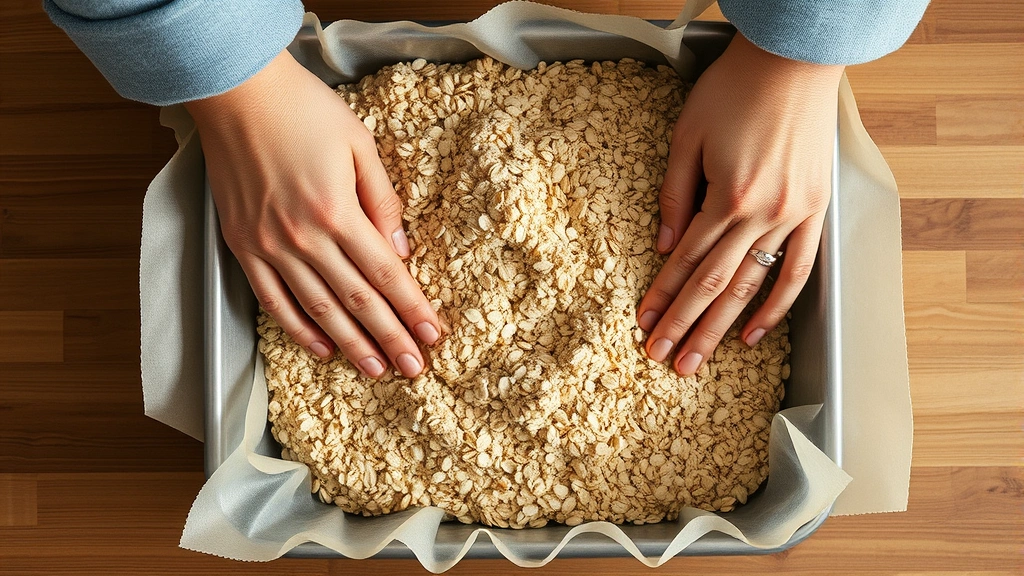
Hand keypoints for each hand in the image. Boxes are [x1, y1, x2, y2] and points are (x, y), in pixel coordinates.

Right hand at [185, 50, 440, 378]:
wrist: (234, 92)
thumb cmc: (303, 109)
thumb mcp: (359, 144)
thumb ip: (383, 200)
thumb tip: (401, 252)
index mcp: (337, 210)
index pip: (385, 274)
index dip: (412, 309)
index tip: (433, 337)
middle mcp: (303, 236)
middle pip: (357, 301)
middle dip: (390, 338)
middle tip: (413, 369)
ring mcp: (269, 246)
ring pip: (318, 309)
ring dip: (350, 344)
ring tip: (376, 371)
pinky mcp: (242, 246)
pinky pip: (272, 299)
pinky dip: (298, 329)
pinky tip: (321, 349)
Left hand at [637, 33, 842, 374]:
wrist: (794, 62)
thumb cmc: (735, 91)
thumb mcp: (688, 136)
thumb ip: (674, 196)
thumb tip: (662, 248)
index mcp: (727, 196)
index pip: (686, 260)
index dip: (662, 296)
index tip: (644, 325)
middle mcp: (763, 214)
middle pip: (716, 284)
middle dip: (686, 326)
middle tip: (665, 361)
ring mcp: (793, 215)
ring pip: (753, 285)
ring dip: (722, 327)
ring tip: (699, 360)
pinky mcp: (815, 211)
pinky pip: (797, 270)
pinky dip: (777, 305)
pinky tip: (755, 333)